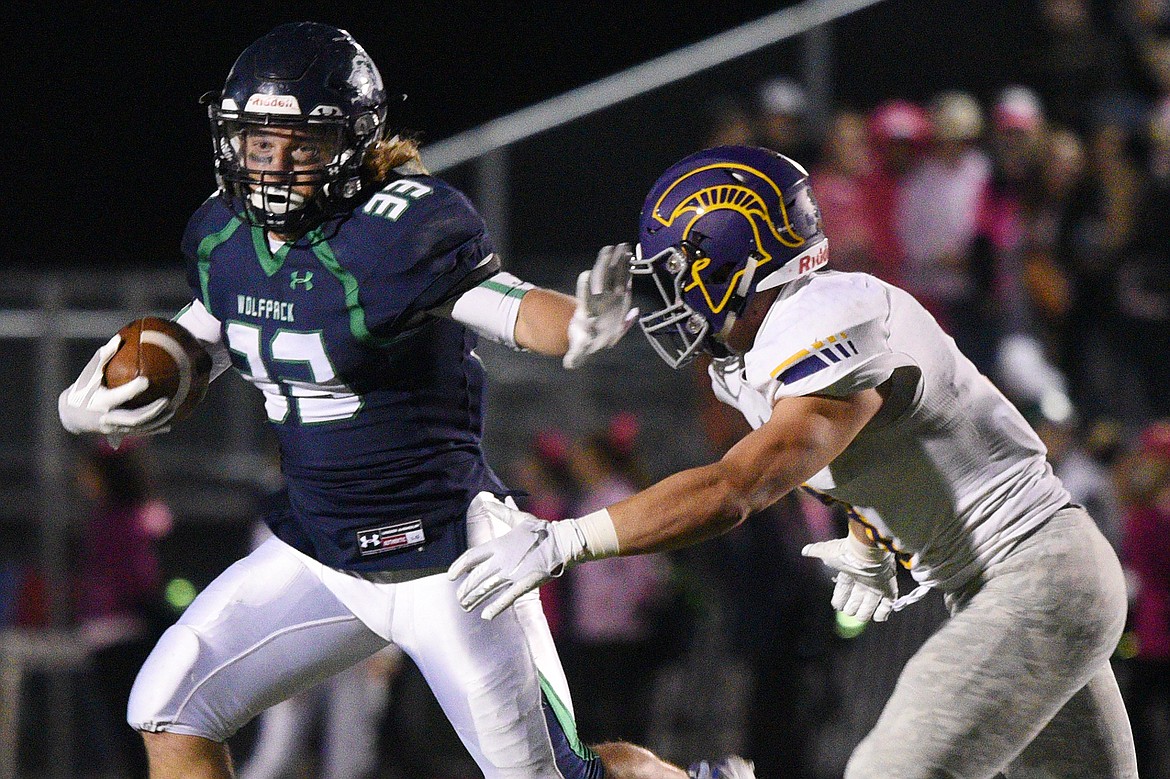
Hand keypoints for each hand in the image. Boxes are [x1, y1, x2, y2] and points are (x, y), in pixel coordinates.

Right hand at [58, 335, 173, 444]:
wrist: (70, 417)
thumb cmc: (81, 390)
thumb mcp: (88, 374)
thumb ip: (102, 357)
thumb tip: (118, 338)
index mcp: (101, 401)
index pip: (119, 396)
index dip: (133, 389)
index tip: (147, 380)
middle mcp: (108, 417)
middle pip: (134, 418)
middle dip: (152, 410)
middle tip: (167, 400)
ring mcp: (114, 427)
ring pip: (139, 428)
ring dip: (157, 421)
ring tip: (173, 410)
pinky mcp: (118, 433)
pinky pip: (139, 433)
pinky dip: (154, 429)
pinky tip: (169, 425)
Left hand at [448, 502, 586, 619]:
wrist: (561, 541)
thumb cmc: (540, 529)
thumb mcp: (518, 518)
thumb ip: (501, 511)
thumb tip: (487, 500)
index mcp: (498, 544)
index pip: (471, 556)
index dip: (458, 567)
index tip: (450, 577)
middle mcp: (502, 559)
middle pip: (476, 577)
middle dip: (466, 590)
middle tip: (459, 600)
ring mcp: (513, 572)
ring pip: (487, 588)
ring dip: (475, 599)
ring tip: (465, 607)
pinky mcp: (525, 583)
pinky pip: (507, 597)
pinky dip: (496, 607)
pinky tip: (485, 616)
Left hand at [563, 243, 638, 368]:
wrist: (589, 333)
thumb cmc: (584, 342)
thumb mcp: (579, 351)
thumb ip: (575, 357)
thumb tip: (569, 365)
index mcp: (588, 312)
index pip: (585, 298)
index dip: (585, 288)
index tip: (584, 276)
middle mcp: (598, 300)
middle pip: (600, 281)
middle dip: (603, 266)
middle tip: (607, 250)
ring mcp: (607, 295)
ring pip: (612, 276)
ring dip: (617, 262)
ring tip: (623, 246)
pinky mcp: (617, 295)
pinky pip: (622, 278)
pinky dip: (627, 268)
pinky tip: (631, 255)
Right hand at [802, 534, 897, 621]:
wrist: (868, 551)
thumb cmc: (847, 553)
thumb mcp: (827, 552)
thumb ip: (816, 551)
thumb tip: (805, 550)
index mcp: (850, 572)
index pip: (843, 589)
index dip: (840, 598)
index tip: (836, 605)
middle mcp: (863, 580)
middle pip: (857, 598)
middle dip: (852, 607)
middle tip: (848, 611)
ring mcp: (877, 585)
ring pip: (871, 604)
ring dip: (865, 613)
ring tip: (860, 616)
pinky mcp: (889, 590)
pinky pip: (888, 605)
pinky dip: (883, 613)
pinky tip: (877, 617)